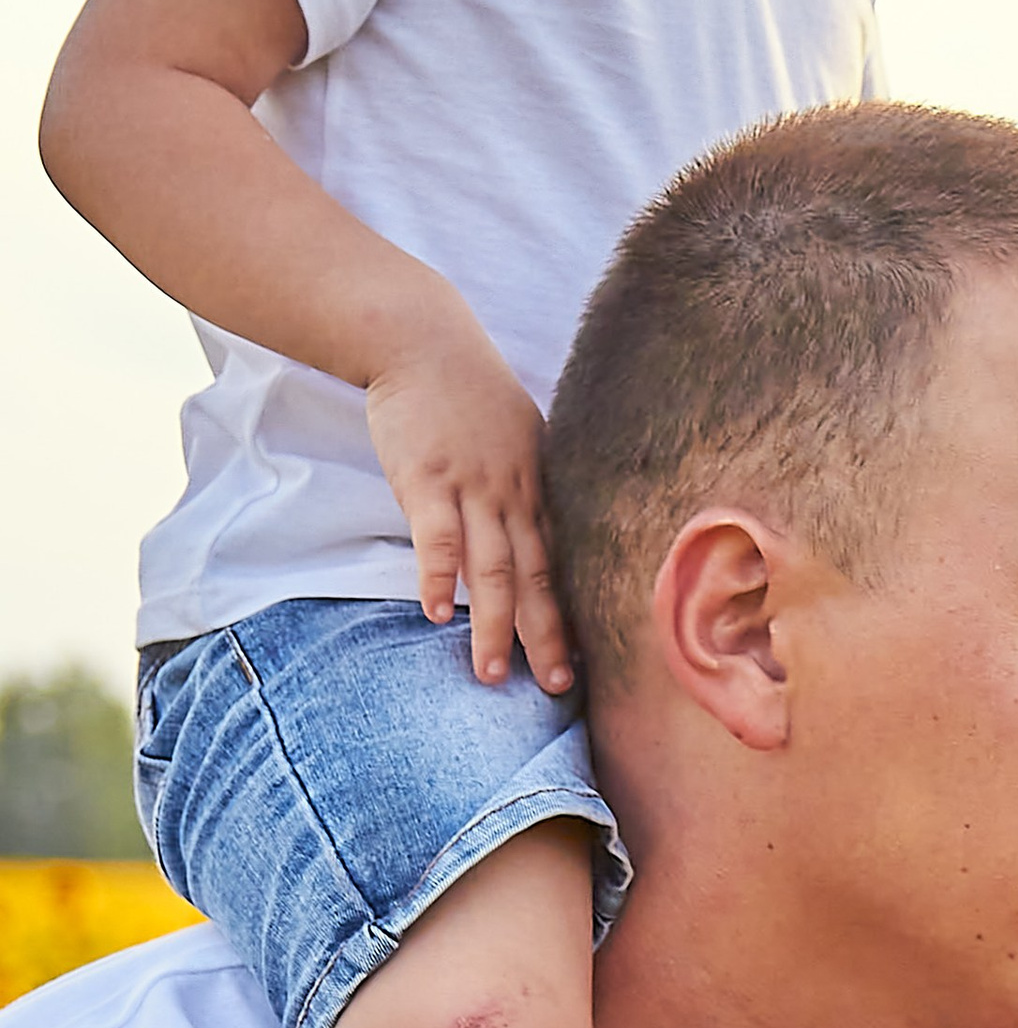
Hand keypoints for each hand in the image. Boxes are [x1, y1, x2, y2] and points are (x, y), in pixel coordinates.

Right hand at [367, 317, 572, 691]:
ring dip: (492, 625)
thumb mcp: (520, 436)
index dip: (572, 614)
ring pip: (489, 568)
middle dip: (546, 636)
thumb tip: (537, 533)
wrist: (423, 339)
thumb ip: (530, 486)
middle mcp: (515, 493)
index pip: (562, 563)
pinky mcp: (427, 478)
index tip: (585, 662)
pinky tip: (436, 614)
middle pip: (536, 576)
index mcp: (539, 487)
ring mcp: (472, 486)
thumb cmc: (468, 392)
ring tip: (490, 675)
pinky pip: (437, 536)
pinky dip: (437, 576)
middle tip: (556, 688)